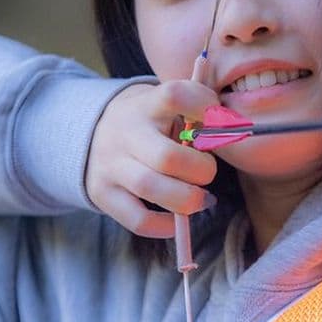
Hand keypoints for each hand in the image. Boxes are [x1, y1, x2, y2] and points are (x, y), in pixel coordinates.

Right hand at [85, 80, 218, 238]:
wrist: (91, 131)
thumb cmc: (149, 122)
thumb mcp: (166, 106)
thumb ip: (197, 116)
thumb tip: (229, 132)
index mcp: (147, 104)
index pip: (174, 95)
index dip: (204, 108)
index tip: (219, 122)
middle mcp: (126, 132)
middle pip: (168, 157)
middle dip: (201, 170)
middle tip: (207, 170)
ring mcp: (110, 164)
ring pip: (150, 188)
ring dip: (187, 199)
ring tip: (200, 198)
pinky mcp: (102, 194)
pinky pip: (138, 220)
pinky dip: (164, 225)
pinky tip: (177, 217)